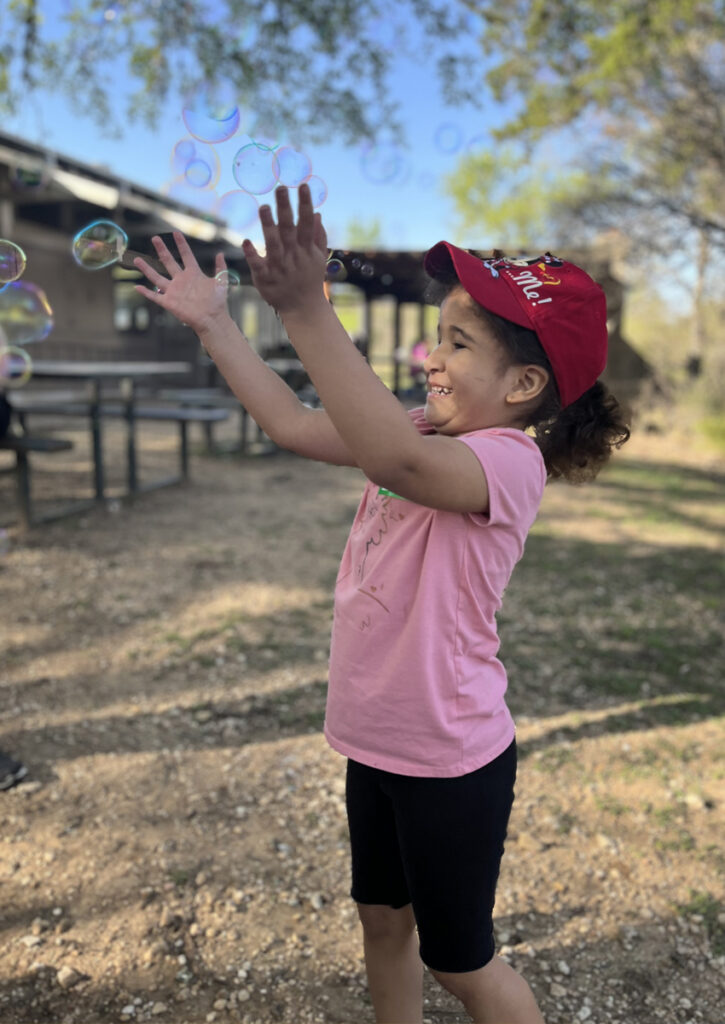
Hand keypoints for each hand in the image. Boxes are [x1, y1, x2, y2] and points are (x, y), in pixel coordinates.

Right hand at [133, 232, 230, 335]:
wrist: (212, 319)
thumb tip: (221, 253)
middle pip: (168, 262)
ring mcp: (174, 291)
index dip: (181, 244)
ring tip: (137, 259)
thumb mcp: (221, 282)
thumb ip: (221, 268)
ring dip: (147, 269)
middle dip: (162, 250)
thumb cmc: (217, 302)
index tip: (176, 233)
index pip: (186, 255)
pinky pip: (154, 296)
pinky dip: (146, 292)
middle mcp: (181, 280)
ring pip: (157, 277)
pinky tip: (137, 287)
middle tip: (155, 238)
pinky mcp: (169, 302)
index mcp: (193, 274)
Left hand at [243, 183, 327, 313]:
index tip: (303, 185)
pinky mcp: (265, 278)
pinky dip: (252, 254)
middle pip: (289, 229)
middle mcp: (293, 255)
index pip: (306, 222)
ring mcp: (279, 266)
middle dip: (286, 208)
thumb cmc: (310, 280)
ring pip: (273, 244)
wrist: (303, 308)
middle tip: (281, 188)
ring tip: (263, 207)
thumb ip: (318, 236)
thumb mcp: (319, 258)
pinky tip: (245, 241)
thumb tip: (317, 213)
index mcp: (306, 249)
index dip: (305, 204)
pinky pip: (258, 265)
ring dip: (268, 225)